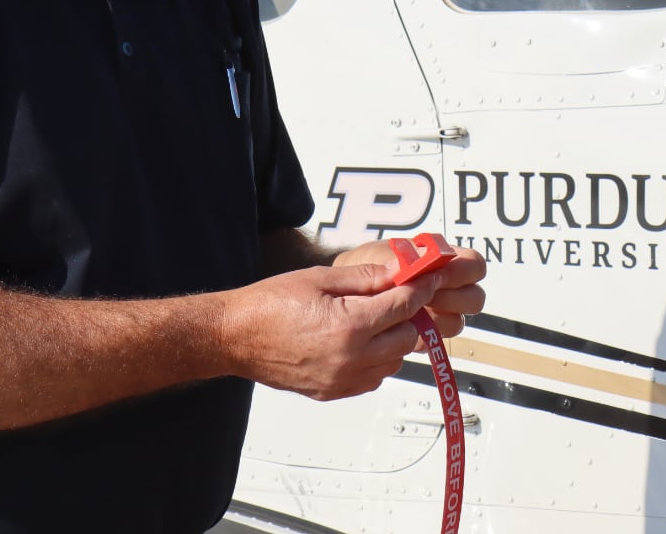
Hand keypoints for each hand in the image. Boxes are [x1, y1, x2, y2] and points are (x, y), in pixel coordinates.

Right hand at [221, 262, 441, 399]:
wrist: (235, 336)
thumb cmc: (269, 304)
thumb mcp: (320, 278)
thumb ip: (365, 278)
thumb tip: (398, 273)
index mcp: (349, 326)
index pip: (403, 306)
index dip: (421, 289)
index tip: (430, 278)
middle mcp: (350, 358)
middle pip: (406, 338)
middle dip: (409, 315)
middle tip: (401, 298)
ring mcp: (341, 380)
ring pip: (394, 362)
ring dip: (394, 340)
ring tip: (377, 321)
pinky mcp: (332, 392)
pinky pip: (373, 379)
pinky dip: (377, 361)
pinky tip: (362, 343)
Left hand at [335, 240, 487, 341]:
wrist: (334, 294)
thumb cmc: (357, 267)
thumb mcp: (372, 258)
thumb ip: (397, 261)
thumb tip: (418, 263)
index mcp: (439, 260)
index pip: (474, 265)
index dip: (462, 272)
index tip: (439, 277)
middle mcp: (444, 287)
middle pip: (474, 298)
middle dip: (452, 298)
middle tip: (428, 297)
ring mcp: (436, 312)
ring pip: (456, 322)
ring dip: (437, 317)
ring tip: (412, 312)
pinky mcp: (422, 335)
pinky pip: (434, 340)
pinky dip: (421, 335)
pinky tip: (403, 327)